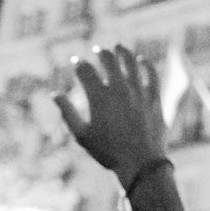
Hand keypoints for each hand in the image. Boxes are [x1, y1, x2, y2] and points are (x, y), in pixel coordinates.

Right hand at [55, 45, 167, 180]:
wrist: (140, 163)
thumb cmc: (108, 152)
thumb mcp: (82, 135)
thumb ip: (68, 113)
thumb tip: (55, 94)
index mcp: (99, 97)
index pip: (85, 70)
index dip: (78, 63)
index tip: (75, 61)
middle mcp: (119, 89)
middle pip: (108, 60)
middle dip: (100, 52)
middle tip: (96, 50)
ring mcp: (139, 91)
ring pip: (131, 62)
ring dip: (123, 52)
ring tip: (118, 47)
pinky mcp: (154, 96)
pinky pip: (151, 74)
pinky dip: (146, 64)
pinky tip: (142, 60)